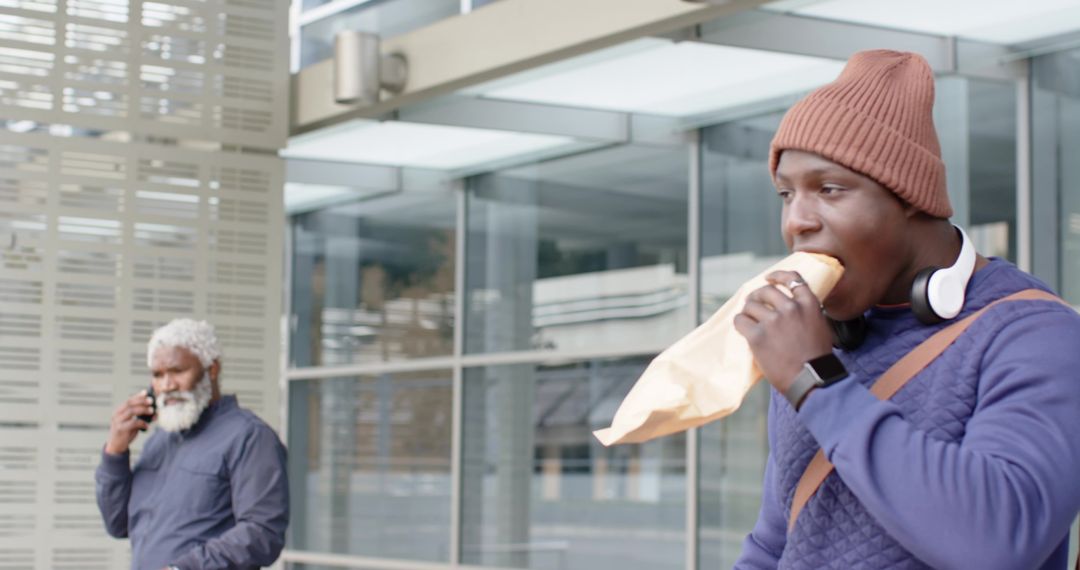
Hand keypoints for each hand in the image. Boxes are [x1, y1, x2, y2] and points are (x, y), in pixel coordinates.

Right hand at [105, 390, 153, 454]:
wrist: (116, 445)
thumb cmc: (126, 432)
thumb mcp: (133, 422)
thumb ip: (140, 416)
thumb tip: (155, 412)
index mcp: (119, 411)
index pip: (129, 401)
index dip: (138, 396)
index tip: (146, 393)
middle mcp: (117, 415)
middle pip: (129, 404)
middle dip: (142, 401)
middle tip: (151, 401)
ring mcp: (117, 422)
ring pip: (131, 411)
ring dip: (143, 410)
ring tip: (152, 411)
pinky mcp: (120, 429)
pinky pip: (133, 423)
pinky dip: (142, 423)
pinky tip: (147, 426)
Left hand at [733, 270, 834, 392]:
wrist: (811, 379)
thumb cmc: (816, 358)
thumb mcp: (819, 326)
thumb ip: (806, 313)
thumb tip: (790, 307)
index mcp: (808, 305)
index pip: (792, 279)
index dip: (778, 276)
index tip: (769, 278)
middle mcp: (790, 308)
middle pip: (766, 291)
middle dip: (757, 295)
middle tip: (753, 303)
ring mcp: (773, 321)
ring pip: (751, 305)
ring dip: (748, 311)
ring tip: (748, 318)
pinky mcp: (757, 336)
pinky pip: (740, 321)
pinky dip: (739, 322)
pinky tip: (742, 327)